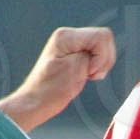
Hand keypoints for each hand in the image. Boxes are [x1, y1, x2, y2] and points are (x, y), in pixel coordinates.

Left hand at [0, 26, 116, 130]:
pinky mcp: (75, 54)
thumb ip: (90, 56)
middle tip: (90, 74)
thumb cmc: (49, 91)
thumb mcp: (74, 71)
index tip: (89, 71)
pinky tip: (86, 75)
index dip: (101, 57)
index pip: (101, 36)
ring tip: (87, 76)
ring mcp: (72, 45)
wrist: (36, 102)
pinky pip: (97, 55)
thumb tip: (101, 51)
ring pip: (103, 47)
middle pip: (104, 39)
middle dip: (103, 60)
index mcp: (66, 37)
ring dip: (101, 64)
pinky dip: (97, 67)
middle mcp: (69, 36)